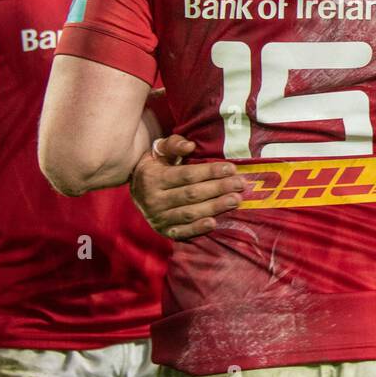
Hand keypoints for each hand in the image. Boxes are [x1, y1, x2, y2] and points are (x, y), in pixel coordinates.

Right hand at [131, 135, 245, 239]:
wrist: (135, 191)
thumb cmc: (155, 166)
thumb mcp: (159, 151)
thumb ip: (174, 144)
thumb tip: (190, 146)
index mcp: (153, 177)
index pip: (186, 175)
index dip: (210, 172)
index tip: (231, 168)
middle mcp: (154, 200)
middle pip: (192, 194)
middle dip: (219, 188)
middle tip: (240, 184)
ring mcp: (158, 218)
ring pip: (190, 213)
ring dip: (215, 207)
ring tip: (236, 200)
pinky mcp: (164, 231)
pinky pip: (182, 232)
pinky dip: (198, 229)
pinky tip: (214, 223)